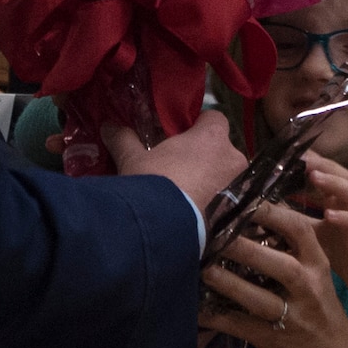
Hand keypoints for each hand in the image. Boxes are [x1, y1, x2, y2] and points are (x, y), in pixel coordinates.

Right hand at [103, 112, 245, 218]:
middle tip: (181, 167)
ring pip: (227, 177)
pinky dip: (214, 205)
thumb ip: (124, 139)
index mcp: (212, 137)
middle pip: (222, 149)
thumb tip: (109, 126)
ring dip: (212, 182)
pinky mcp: (236, 215)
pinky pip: (227, 202)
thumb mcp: (132, 159)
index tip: (182, 135)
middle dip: (206, 157)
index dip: (199, 125)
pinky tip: (193, 213)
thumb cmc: (153, 182)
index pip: (214, 118)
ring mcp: (239, 188)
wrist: (165, 229)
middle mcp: (232, 159)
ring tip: (187, 195)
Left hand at [199, 198, 347, 347]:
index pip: (299, 231)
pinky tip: (196, 307)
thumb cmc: (318, 303)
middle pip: (281, 266)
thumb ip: (291, 245)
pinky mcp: (272, 339)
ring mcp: (292, 316)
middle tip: (215, 234)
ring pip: (260, 299)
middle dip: (247, 250)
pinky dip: (217, 317)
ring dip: (231, 284)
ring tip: (205, 270)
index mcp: (318, 264)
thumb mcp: (315, 271)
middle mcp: (308, 287)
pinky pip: (241, 326)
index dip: (272, 214)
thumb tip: (253, 209)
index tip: (243, 202)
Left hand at [301, 154, 347, 343]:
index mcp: (336, 200)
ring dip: (334, 183)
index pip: (325, 172)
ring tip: (315, 176)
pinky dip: (346, 217)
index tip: (285, 151)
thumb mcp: (311, 233)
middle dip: (321, 163)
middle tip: (300, 156)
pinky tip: (330, 215)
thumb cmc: (341, 253)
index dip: (308, 159)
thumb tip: (261, 210)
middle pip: (340, 175)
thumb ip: (292, 219)